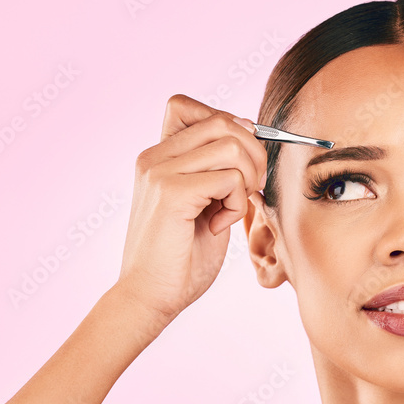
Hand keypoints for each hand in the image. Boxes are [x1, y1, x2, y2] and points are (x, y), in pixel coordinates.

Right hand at [118, 94, 266, 323]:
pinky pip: (230, 178)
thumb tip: (249, 133)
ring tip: (231, 210)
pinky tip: (219, 227)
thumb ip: (215, 169)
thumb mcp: (202, 202)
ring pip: (231, 146)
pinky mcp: (172, 193)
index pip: (190, 106)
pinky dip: (238, 204)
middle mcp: (153, 156)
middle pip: (221, 121)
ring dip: (247, 181)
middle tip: (249, 190)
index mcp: (156, 156)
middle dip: (253, 154)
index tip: (237, 164)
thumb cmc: (179, 258)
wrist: (150, 297)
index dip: (226, 125)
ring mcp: (159, 172)